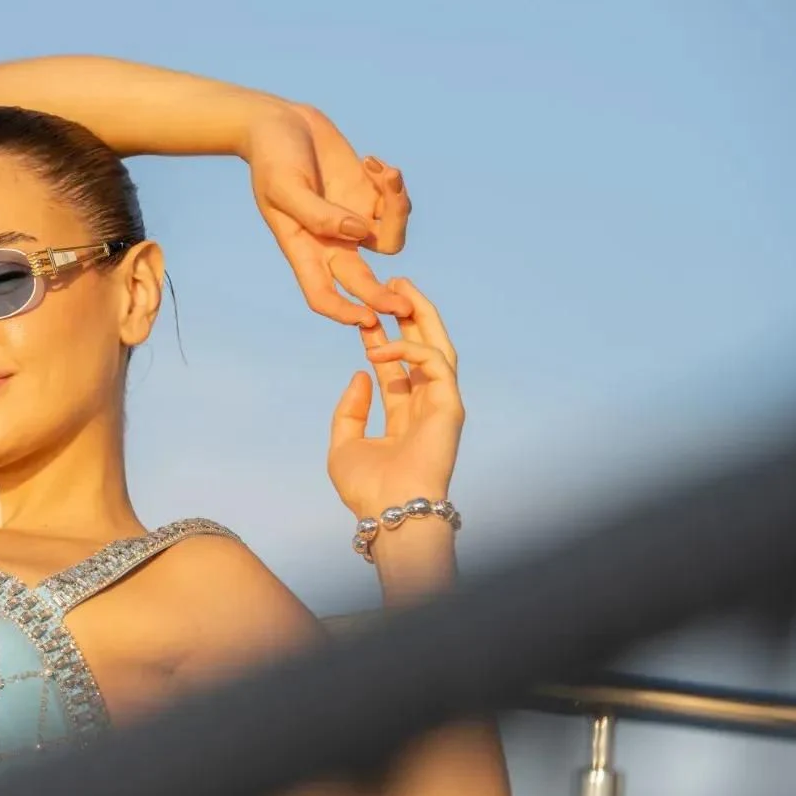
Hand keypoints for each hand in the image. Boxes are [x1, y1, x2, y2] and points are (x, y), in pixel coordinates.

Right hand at [245, 102, 412, 326]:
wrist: (280, 122)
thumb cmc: (272, 155)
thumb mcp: (285, 184)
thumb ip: (318, 213)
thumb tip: (358, 233)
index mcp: (302, 247)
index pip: (321, 294)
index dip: (343, 312)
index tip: (365, 318)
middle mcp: (330, 242)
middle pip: (364, 281)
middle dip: (384, 296)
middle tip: (406, 306)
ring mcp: (352, 220)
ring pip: (390, 240)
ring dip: (399, 210)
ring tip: (386, 172)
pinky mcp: (369, 196)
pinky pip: (396, 206)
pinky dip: (393, 184)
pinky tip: (371, 161)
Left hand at [327, 279, 463, 516]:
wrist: (389, 511)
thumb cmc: (368, 488)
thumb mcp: (344, 445)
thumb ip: (350, 410)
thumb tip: (360, 373)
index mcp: (403, 417)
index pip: (395, 368)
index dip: (381, 339)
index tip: (364, 316)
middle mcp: (425, 407)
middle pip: (422, 350)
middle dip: (409, 316)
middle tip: (392, 285)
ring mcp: (440, 404)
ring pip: (438, 347)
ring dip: (422, 315)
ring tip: (402, 286)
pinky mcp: (451, 404)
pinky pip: (434, 362)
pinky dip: (408, 347)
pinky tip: (378, 342)